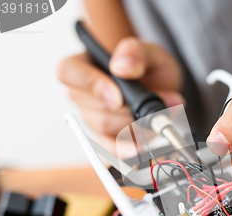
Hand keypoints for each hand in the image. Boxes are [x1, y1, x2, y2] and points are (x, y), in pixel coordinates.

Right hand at [58, 37, 183, 151]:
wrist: (162, 86)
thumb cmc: (148, 67)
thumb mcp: (149, 51)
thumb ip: (135, 51)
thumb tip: (122, 66)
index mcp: (84, 64)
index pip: (69, 72)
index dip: (92, 85)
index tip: (118, 96)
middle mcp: (82, 93)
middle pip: (95, 108)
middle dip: (129, 108)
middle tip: (155, 100)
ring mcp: (92, 117)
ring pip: (106, 127)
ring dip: (136, 122)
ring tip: (158, 110)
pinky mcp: (106, 137)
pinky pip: (109, 148)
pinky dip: (126, 148)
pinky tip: (139, 146)